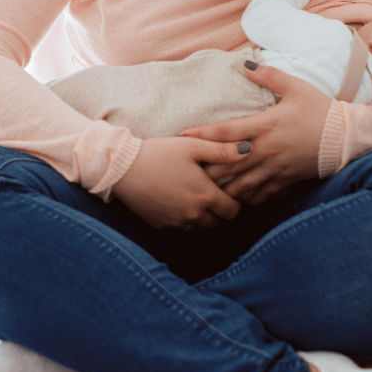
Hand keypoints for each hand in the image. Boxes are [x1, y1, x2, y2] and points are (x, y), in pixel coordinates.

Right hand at [112, 136, 250, 229]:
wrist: (122, 168)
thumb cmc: (159, 153)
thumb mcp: (192, 146)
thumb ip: (222, 150)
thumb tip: (249, 150)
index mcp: (205, 195)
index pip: (233, 210)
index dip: (234, 201)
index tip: (227, 190)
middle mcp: (193, 214)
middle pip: (217, 222)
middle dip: (217, 210)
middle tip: (208, 191)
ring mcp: (175, 222)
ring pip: (197, 226)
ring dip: (199, 215)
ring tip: (189, 194)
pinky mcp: (159, 224)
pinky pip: (177, 226)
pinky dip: (179, 216)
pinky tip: (171, 198)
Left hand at [179, 63, 331, 205]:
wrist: (348, 138)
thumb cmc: (320, 110)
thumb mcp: (296, 87)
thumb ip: (268, 76)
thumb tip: (244, 63)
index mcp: (265, 126)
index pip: (225, 132)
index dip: (201, 134)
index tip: (181, 136)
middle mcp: (266, 150)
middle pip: (226, 163)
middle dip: (205, 166)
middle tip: (185, 166)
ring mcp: (275, 169)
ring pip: (240, 184)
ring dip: (221, 186)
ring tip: (203, 185)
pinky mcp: (285, 182)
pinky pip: (259, 196)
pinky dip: (244, 198)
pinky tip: (233, 197)